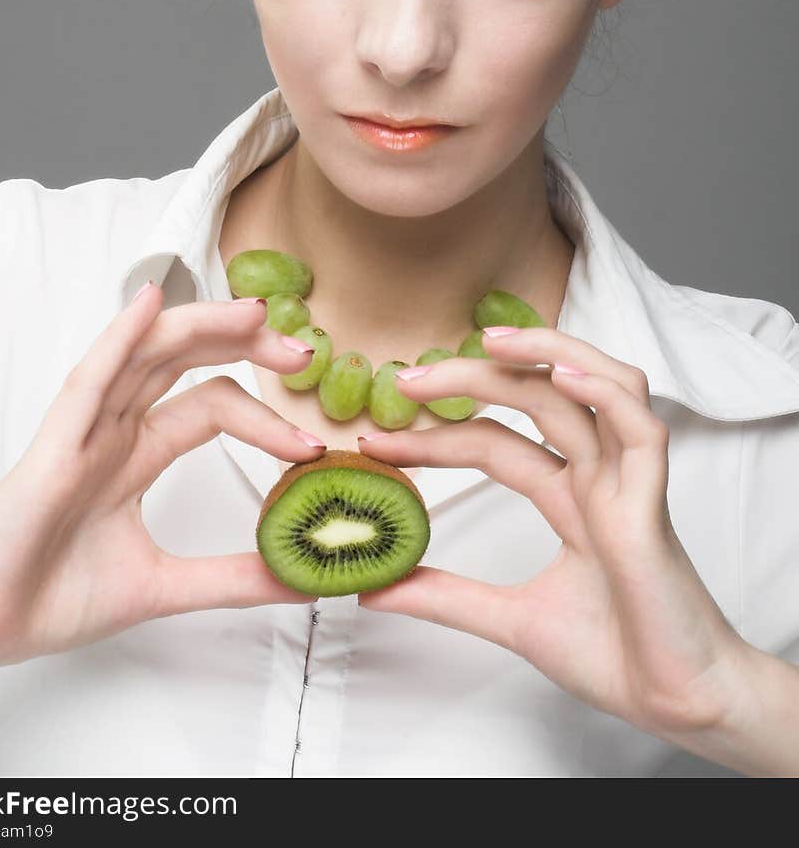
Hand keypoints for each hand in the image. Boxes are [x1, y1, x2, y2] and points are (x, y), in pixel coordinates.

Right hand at [0, 287, 322, 674]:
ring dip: (203, 327)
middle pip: (186, 361)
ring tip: (255, 315)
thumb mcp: (162, 586)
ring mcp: (82, 432)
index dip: (265, 416)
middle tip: (302, 353)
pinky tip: (150, 307)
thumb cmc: (46, 598)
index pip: (212, 406)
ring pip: (146, 354)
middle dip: (246, 346)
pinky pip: (88, 381)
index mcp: (135, 454)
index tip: (313, 446)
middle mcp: (113, 430)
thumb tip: (304, 578)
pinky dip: (120, 338)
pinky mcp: (51, 448)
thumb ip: (232, 578)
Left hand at [356, 327, 746, 738]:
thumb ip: (446, 597)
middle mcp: (597, 476)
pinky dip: (603, 391)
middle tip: (407, 379)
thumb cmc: (614, 656)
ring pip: (594, 384)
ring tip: (488, 342)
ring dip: (544, 350)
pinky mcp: (652, 503)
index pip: (492, 442)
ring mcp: (626, 482)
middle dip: (471, 378)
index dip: (433, 438)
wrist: (675, 706)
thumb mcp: (509, 620)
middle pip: (535, 397)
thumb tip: (374, 587)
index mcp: (569, 496)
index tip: (374, 443)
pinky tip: (560, 375)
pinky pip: (639, 426)